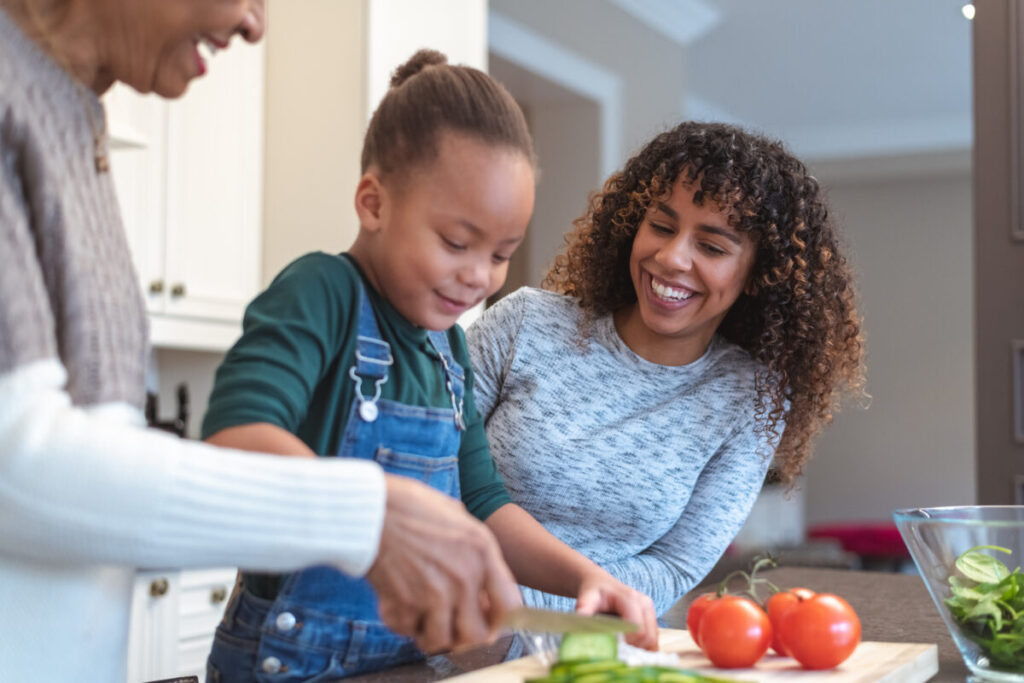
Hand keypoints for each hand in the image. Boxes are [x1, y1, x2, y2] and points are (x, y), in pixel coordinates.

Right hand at [366, 474, 521, 653]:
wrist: (371, 509)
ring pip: (440, 641)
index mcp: (482, 552)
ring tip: (422, 616)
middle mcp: (463, 578)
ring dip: (430, 633)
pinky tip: (398, 602)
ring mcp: (433, 595)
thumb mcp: (458, 516)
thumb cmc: (412, 506)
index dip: (499, 621)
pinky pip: (407, 632)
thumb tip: (482, 582)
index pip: (510, 607)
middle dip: (464, 636)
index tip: (487, 621)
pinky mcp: (402, 605)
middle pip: (477, 635)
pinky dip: (402, 623)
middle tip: (452, 625)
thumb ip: (474, 550)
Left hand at [575, 570, 658, 649]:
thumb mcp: (587, 597)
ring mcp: (650, 612)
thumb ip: (584, 607)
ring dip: (639, 651)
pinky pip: (653, 641)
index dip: (627, 644)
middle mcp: (644, 604)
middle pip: (648, 637)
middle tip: (617, 655)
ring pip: (653, 641)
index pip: (638, 630)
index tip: (613, 651)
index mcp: (630, 598)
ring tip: (621, 652)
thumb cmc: (594, 592)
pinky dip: (643, 649)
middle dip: (634, 650)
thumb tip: (580, 619)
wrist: (600, 584)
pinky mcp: (651, 620)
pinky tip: (628, 650)